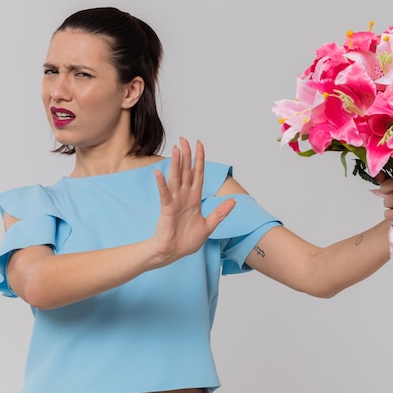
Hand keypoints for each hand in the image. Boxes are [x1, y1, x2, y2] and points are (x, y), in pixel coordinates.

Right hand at [151, 138, 235, 266]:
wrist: (174, 252)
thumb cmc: (188, 240)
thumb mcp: (209, 226)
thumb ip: (220, 213)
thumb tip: (233, 201)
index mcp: (195, 198)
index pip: (198, 174)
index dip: (200, 159)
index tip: (199, 144)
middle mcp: (185, 196)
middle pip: (186, 171)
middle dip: (187, 155)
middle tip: (184, 139)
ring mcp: (175, 201)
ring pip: (176, 178)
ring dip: (176, 164)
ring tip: (176, 149)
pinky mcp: (167, 209)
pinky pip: (164, 194)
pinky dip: (162, 184)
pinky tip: (159, 173)